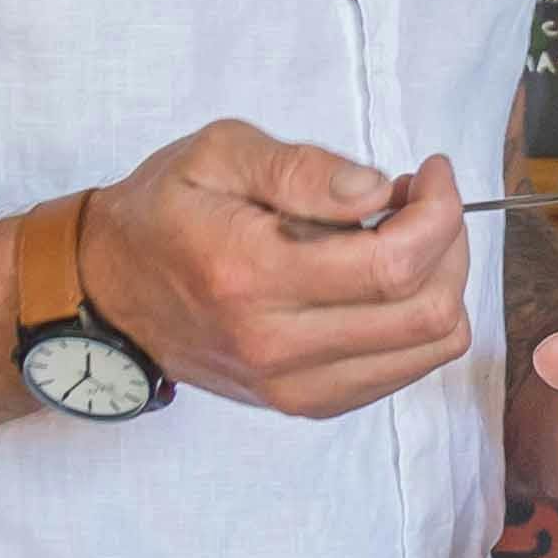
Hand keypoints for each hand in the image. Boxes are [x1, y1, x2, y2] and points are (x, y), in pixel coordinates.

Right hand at [83, 129, 475, 419]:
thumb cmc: (163, 214)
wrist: (107, 292)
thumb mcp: (218, 154)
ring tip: (404, 237)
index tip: (432, 172)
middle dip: (450, 244)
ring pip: (427, 351)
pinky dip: (415, 322)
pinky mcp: (305, 403)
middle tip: (422, 201)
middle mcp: (277, 346)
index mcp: (253, 277)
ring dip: (440, 284)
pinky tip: (381, 280)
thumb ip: (302, 168)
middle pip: (425, 314)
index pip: (394, 265)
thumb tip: (376, 192)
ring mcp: (293, 386)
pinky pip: (402, 372)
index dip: (440, 213)